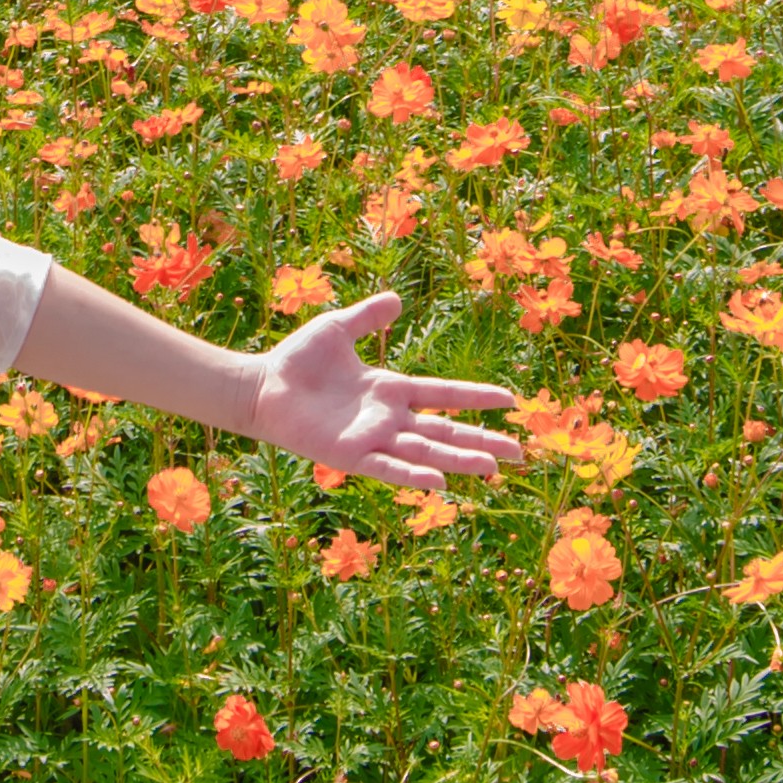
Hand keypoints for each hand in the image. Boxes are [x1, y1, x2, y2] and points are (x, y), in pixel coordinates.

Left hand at [243, 292, 521, 491]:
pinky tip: (440, 483)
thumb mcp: (338, 328)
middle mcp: (388, 418)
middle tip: (521, 453)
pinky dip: (413, 476)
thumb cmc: (297, 361)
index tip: (511, 401)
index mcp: (390, 389)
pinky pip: (388, 468)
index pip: (444, 394)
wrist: (261, 386)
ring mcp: (373, 439)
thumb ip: (369, 316)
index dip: (476, 397)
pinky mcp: (351, 455)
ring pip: (426, 452)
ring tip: (494, 469)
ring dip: (460, 461)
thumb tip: (397, 298)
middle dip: (483, 441)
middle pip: (446, 431)